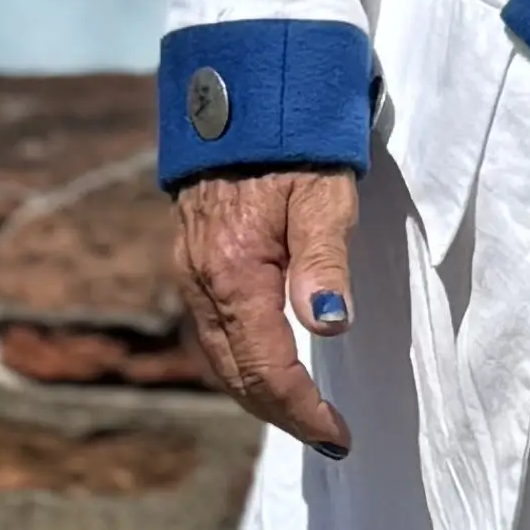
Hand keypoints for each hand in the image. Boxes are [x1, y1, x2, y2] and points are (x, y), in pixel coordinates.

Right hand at [171, 165, 361, 454]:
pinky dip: (242, 363)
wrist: (243, 93)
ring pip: (220, 358)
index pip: (267, 369)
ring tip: (303, 413)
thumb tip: (330, 323)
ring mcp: (191, 273)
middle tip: (327, 435)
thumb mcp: (325, 196)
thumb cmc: (293, 144)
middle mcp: (201, 282)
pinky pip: (213, 332)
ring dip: (259, 394)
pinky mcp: (193, 263)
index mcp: (234, 274)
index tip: (339, 436)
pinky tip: (269, 365)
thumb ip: (325, 260)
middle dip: (281, 414)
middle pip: (236, 375)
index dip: (303, 411)